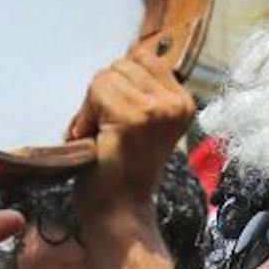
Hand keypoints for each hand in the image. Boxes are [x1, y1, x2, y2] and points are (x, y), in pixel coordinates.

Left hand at [66, 35, 195, 227]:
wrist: (120, 212)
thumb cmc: (122, 173)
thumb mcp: (141, 124)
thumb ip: (139, 91)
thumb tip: (125, 56)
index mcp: (183, 102)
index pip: (142, 59)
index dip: (119, 85)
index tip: (116, 121)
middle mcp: (176, 103)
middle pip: (123, 64)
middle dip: (104, 94)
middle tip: (103, 132)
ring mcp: (157, 109)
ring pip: (108, 75)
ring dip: (92, 105)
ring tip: (99, 137)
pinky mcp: (134, 117)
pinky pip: (97, 89)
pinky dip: (86, 114)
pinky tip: (93, 139)